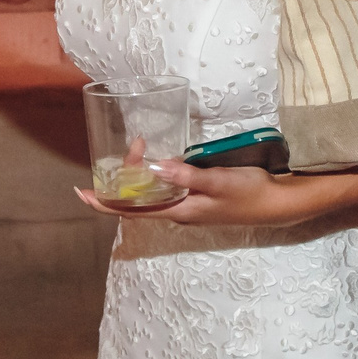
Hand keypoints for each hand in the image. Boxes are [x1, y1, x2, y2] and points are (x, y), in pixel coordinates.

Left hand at [75, 160, 349, 227]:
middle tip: (133, 145)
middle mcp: (176, 212)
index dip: (103, 202)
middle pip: (138, 199)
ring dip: (139, 174)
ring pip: (151, 193)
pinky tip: (156, 162)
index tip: (81, 192)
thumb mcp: (218, 182)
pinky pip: (165, 189)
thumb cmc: (248, 194)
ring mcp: (187, 206)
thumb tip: (156, 168)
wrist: (276, 204)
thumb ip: (187, 176)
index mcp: (176, 212)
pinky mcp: (196, 198)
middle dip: (125, 175)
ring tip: (137, 150)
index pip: (130, 211)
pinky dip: (155, 175)